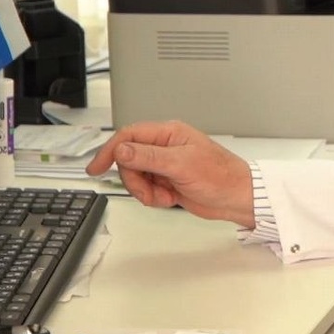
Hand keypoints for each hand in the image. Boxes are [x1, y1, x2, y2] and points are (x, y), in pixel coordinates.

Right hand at [86, 120, 254, 227]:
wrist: (236, 198)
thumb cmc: (220, 176)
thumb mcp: (181, 165)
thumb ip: (148, 157)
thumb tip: (121, 149)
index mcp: (169, 133)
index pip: (129, 136)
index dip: (110, 150)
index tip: (96, 168)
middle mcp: (166, 146)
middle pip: (128, 160)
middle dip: (134, 180)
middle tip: (148, 191)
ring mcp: (166, 165)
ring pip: (136, 176)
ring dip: (145, 191)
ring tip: (164, 196)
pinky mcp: (168, 181)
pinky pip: (146, 189)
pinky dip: (154, 198)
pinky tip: (170, 199)